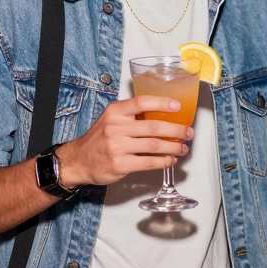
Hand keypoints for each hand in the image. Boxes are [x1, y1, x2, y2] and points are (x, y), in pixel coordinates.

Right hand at [55, 96, 193, 187]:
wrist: (79, 160)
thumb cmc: (98, 138)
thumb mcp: (110, 119)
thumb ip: (131, 115)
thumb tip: (162, 114)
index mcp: (115, 112)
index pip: (142, 102)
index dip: (162, 103)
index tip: (178, 107)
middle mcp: (116, 127)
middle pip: (154, 127)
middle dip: (176, 130)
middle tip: (188, 132)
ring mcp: (118, 147)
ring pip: (154, 146)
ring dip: (173, 147)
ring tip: (182, 148)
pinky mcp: (121, 165)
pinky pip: (149, 163)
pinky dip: (163, 162)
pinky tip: (170, 160)